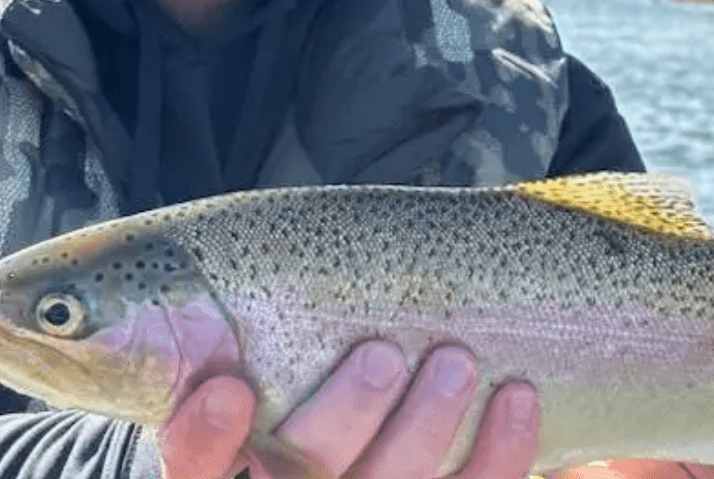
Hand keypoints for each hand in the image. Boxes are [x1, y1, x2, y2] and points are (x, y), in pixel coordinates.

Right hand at [157, 341, 542, 478]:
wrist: (348, 442)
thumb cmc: (296, 383)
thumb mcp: (254, 358)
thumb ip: (246, 327)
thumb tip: (260, 257)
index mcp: (229, 466)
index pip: (194, 469)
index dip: (206, 439)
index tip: (230, 388)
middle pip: (308, 472)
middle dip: (348, 415)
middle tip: (381, 356)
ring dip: (428, 426)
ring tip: (455, 362)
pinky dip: (501, 453)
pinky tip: (519, 399)